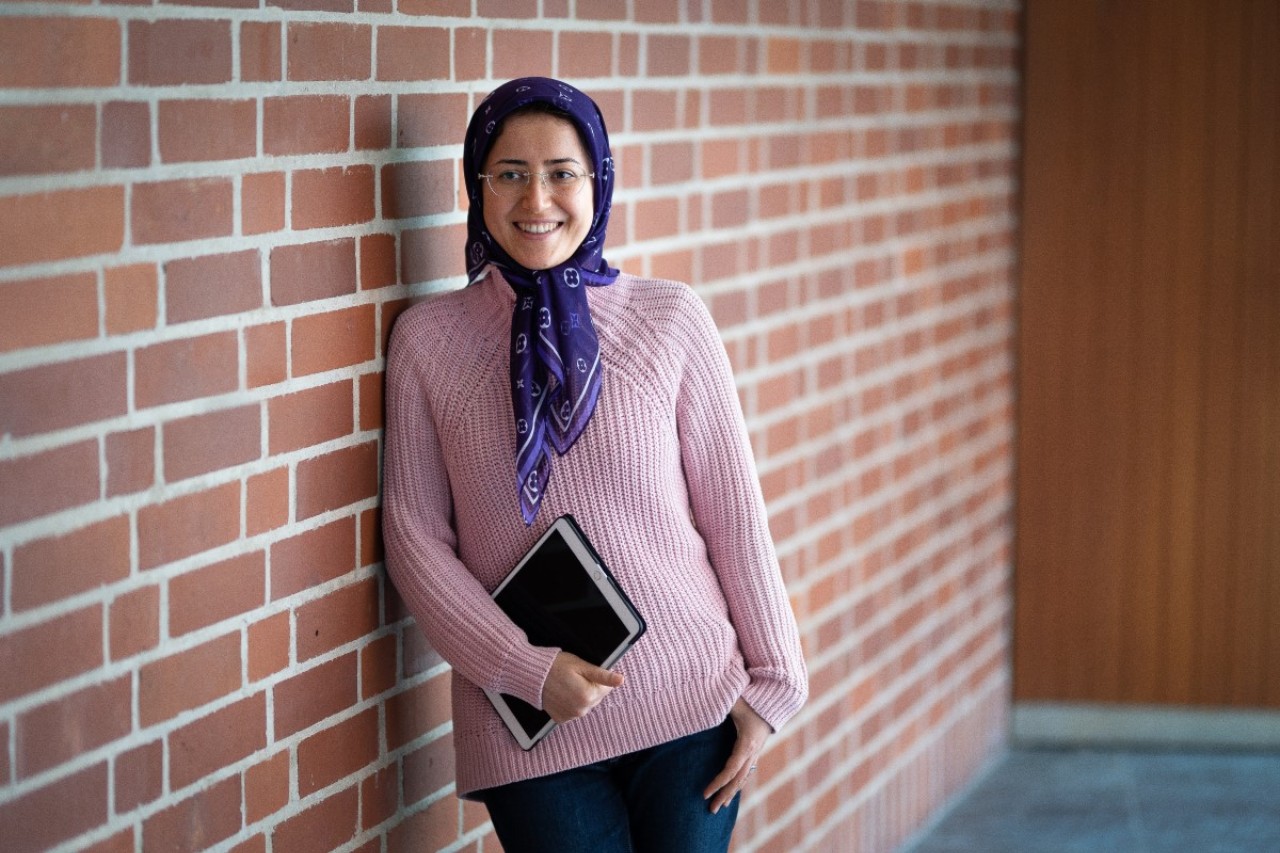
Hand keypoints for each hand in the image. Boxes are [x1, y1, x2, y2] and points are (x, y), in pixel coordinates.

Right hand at [541, 651, 623, 722]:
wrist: (532, 675)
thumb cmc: (556, 666)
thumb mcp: (581, 666)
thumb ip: (603, 675)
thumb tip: (621, 680)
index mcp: (588, 696)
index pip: (606, 688)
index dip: (597, 677)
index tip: (584, 671)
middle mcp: (581, 711)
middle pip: (596, 697)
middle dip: (590, 687)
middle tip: (575, 676)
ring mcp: (570, 716)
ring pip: (586, 704)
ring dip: (581, 695)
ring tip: (567, 684)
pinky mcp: (561, 719)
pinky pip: (574, 711)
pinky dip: (571, 703)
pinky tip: (562, 693)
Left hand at [703, 697, 771, 813]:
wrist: (775, 700)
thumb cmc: (752, 700)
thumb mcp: (735, 701)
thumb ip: (720, 701)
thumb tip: (704, 701)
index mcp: (747, 743)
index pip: (731, 770)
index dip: (718, 783)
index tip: (705, 794)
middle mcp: (752, 752)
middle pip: (737, 780)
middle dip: (723, 795)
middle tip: (710, 810)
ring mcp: (755, 753)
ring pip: (743, 779)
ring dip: (731, 794)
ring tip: (718, 807)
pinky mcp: (755, 752)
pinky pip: (745, 773)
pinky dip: (737, 785)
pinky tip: (730, 794)